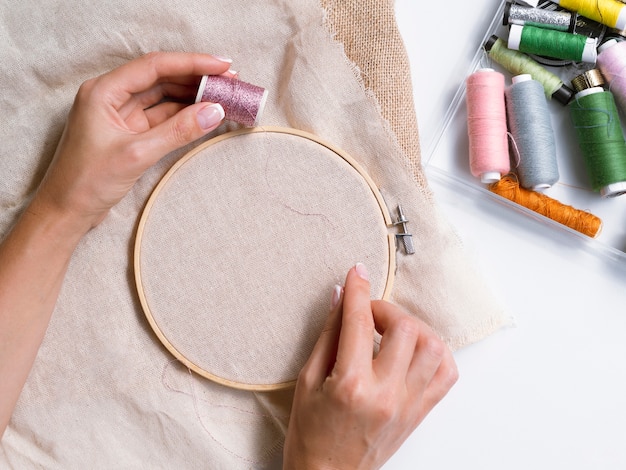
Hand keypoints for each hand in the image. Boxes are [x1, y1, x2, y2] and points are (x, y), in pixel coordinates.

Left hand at [32, 51, 231, 231]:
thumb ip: (178, 131)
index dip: (191, 63)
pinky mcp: (129, 134)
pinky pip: (162, 118)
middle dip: (195, 78)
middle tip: (230, 81)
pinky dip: (184, 117)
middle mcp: (111, 97)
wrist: (66, 212)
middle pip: (161, 78)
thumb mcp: (137, 154)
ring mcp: (121, 116)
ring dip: (192, 97)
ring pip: (163, 97)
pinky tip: (204, 116)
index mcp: (104, 91)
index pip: (154, 66)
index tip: (222, 65)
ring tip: (223, 97)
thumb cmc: (87, 181)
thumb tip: (215, 111)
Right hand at [283, 263, 458, 469]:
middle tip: (367, 312)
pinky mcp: (420, 413)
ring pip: (434, 346)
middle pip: (405, 328)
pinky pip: (447, 374)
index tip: (356, 274)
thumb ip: (328, 335)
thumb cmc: (311, 435)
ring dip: (414, 327)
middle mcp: (386, 394)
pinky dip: (436, 352)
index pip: (359, 322)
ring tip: (392, 330)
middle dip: (385, 309)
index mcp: (351, 385)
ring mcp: (408, 404)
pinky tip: (415, 350)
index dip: (357, 290)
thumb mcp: (307, 381)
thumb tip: (340, 298)